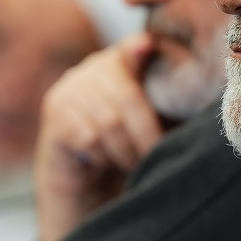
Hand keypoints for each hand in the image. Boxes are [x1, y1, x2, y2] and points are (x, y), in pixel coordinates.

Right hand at [34, 32, 163, 240]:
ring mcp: (66, 93)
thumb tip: (187, 86)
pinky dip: (103, 156)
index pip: (129, 49)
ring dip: (127, 150)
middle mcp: (87, 72)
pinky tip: (104, 164)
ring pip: (109, 120)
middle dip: (147, 132)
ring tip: (134, 166)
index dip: (139, 48)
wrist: (83, 193)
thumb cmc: (126, 155)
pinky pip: (88, 137)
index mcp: (115, 65)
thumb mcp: (151, 125)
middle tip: (156, 156)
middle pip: (128, 95)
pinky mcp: (53, 118)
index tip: (147, 47)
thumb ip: (165, 102)